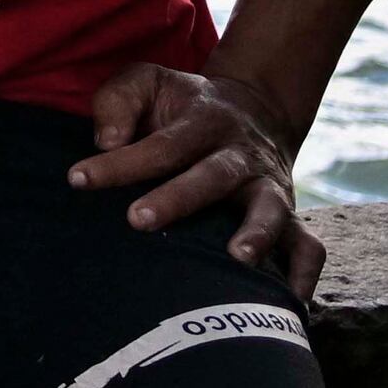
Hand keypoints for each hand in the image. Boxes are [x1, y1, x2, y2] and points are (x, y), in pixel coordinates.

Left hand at [73, 64, 323, 305]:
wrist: (253, 109)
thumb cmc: (182, 105)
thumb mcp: (148, 82)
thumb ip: (118, 102)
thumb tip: (106, 140)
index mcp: (203, 120)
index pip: (159, 144)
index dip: (119, 163)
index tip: (77, 180)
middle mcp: (240, 155)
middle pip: (212, 175)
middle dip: (177, 198)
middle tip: (137, 219)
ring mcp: (269, 187)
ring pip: (270, 209)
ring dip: (257, 233)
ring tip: (237, 259)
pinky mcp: (290, 217)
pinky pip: (309, 247)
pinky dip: (304, 275)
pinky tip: (288, 305)